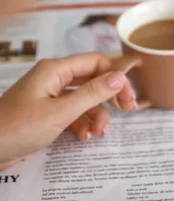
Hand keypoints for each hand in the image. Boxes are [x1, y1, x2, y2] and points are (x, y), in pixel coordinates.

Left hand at [0, 52, 136, 168]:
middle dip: (110, 97)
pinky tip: (83, 137)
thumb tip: (120, 76)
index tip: (128, 97)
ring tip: (99, 134)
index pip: (96, 62)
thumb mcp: (60, 112)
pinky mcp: (46, 112)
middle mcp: (53, 78)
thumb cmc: (17, 128)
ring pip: (85, 99)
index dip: (115, 77)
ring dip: (96, 116)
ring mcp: (49, 96)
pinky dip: (82, 124)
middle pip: (93, 80)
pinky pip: (73, 113)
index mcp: (55, 70)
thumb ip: (92, 94)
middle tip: (127, 111)